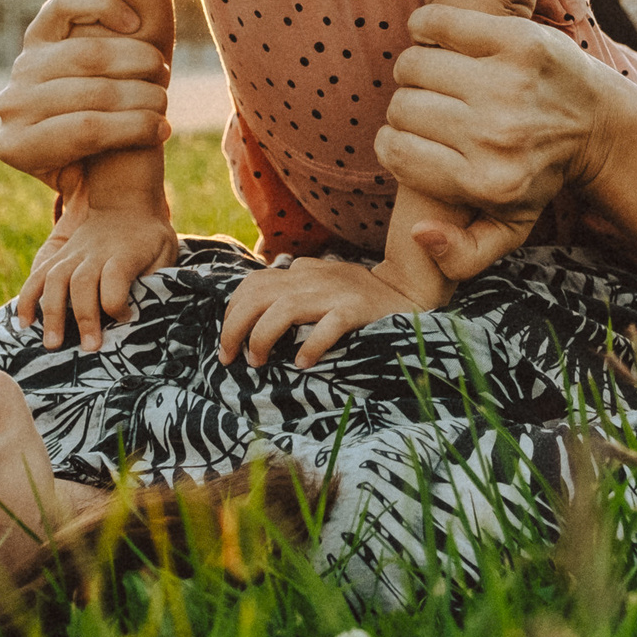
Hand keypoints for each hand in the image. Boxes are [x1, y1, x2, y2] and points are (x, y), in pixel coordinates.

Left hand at [0, 0, 170, 195]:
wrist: (69, 119)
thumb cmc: (91, 159)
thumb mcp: (90, 180)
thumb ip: (103, 180)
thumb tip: (132, 205)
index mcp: (16, 148)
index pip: (84, 130)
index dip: (131, 127)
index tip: (165, 129)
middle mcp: (11, 105)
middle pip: (88, 90)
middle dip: (138, 94)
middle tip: (166, 99)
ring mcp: (21, 65)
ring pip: (84, 52)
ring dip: (133, 58)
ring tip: (160, 69)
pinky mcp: (34, 31)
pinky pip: (66, 7)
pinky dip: (102, 8)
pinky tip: (132, 23)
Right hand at [17, 204, 178, 352]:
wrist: (124, 200)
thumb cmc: (150, 235)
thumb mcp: (166, 250)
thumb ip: (156, 278)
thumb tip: (146, 309)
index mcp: (124, 252)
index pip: (115, 278)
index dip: (118, 303)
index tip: (126, 318)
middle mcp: (95, 251)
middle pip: (82, 282)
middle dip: (84, 317)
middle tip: (89, 348)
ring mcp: (73, 252)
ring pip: (55, 279)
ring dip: (51, 313)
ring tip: (51, 344)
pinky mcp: (59, 254)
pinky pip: (39, 275)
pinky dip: (28, 298)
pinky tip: (24, 322)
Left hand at [219, 257, 421, 368]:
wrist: (409, 289)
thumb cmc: (359, 295)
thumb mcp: (321, 284)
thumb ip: (292, 289)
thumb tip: (256, 306)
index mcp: (301, 272)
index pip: (252, 284)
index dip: (231, 313)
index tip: (227, 342)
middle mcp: (312, 278)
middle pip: (257, 297)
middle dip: (234, 329)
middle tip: (231, 359)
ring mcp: (334, 292)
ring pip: (283, 310)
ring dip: (262, 339)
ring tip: (258, 364)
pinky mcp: (356, 309)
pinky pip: (327, 326)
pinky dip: (310, 347)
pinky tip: (302, 365)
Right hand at [373, 4, 631, 280]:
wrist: (599, 125)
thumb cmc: (539, 176)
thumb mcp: (509, 229)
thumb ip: (460, 255)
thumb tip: (418, 233)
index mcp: (487, 183)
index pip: (396, 152)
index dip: (394, 142)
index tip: (412, 137)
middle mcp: (497, 136)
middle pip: (402, 107)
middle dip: (405, 106)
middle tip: (428, 106)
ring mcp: (508, 84)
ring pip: (414, 65)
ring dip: (415, 68)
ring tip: (435, 76)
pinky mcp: (518, 41)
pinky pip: (437, 23)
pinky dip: (425, 27)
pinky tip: (434, 37)